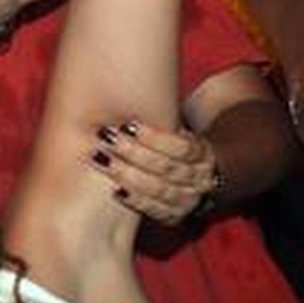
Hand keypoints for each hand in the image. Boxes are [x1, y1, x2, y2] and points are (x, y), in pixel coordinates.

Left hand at [91, 120, 219, 225]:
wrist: (191, 179)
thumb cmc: (171, 146)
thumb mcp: (177, 129)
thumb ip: (165, 117)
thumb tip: (153, 85)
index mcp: (202, 154)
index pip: (182, 147)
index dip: (155, 137)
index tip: (128, 124)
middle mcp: (199, 180)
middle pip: (167, 168)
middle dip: (133, 152)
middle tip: (105, 137)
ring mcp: (188, 201)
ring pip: (160, 190)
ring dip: (127, 175)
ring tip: (101, 158)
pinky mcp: (174, 217)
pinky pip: (156, 211)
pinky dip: (135, 201)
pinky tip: (115, 191)